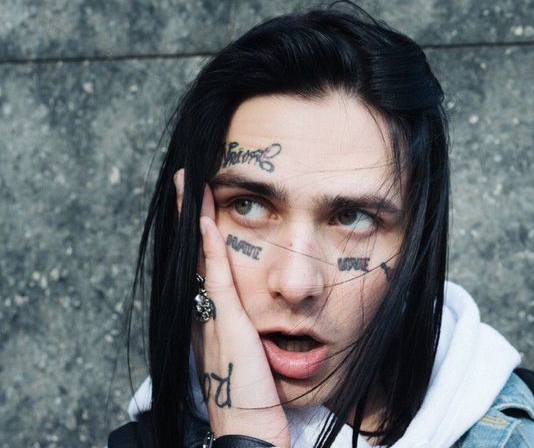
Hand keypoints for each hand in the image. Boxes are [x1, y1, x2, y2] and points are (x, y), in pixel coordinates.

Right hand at [174, 169, 289, 446]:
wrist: (250, 437)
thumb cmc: (258, 406)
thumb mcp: (258, 363)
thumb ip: (260, 339)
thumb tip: (277, 326)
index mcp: (217, 322)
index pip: (207, 268)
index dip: (202, 235)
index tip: (201, 206)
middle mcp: (208, 316)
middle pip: (197, 255)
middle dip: (189, 216)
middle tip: (186, 181)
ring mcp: (214, 319)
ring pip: (201, 259)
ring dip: (194, 219)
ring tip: (189, 183)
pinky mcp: (227, 327)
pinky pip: (216, 279)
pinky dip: (210, 248)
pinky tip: (205, 219)